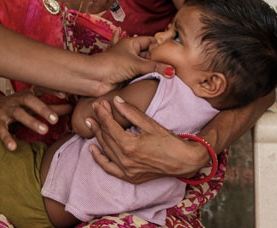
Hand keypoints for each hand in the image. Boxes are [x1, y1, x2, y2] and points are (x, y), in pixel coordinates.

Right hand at [0, 88, 72, 151]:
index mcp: (27, 94)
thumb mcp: (32, 105)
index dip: (51, 90)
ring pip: (18, 114)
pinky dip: (7, 138)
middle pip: (29, 100)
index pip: (40, 88)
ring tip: (44, 131)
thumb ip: (51, 106)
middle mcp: (17, 100)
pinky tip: (13, 147)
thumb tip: (71, 108)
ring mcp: (6, 110)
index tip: (65, 95)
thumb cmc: (16, 105)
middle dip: (43, 108)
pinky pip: (2, 130)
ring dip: (31, 121)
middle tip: (55, 119)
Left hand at [85, 96, 206, 183]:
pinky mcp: (130, 177)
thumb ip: (130, 112)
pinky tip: (93, 149)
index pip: (110, 126)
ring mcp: (127, 170)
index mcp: (130, 146)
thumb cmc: (169, 142)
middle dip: (100, 121)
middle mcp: (125, 160)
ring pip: (106, 150)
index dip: (103, 114)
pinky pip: (109, 168)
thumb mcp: (150, 124)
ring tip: (92, 123)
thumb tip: (115, 100)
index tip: (99, 104)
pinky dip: (100, 159)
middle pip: (106, 137)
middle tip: (95, 109)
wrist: (184, 162)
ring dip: (98, 136)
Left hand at [88, 36, 175, 95]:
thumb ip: (155, 68)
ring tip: (167, 71)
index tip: (172, 51)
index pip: (149, 41)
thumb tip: (172, 71)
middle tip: (173, 64)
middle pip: (148, 54)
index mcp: (131, 43)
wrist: (94, 78)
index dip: (159, 45)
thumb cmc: (111, 65)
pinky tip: (152, 77)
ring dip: (152, 68)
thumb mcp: (136, 64)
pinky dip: (145, 75)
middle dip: (157, 59)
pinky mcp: (126, 75)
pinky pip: (139, 75)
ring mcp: (127, 64)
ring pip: (144, 65)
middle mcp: (129, 52)